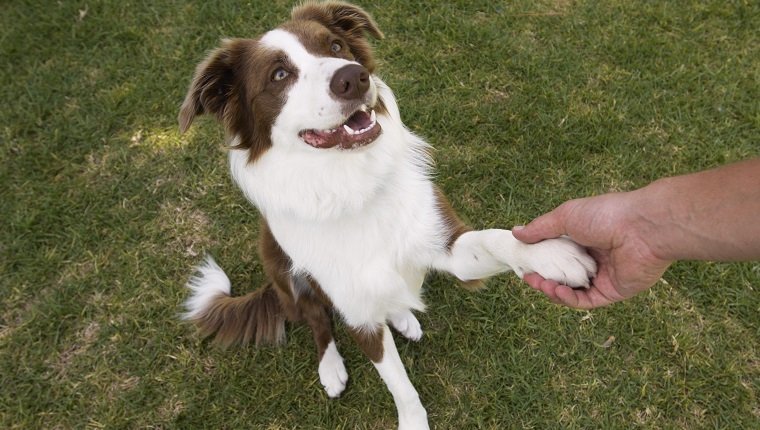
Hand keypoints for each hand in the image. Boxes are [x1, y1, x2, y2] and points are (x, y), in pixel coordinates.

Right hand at [513, 192, 671, 308]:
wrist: (642, 228)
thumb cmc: (605, 215)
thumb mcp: (565, 217)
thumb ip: (541, 228)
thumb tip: (516, 233)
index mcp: (585, 237)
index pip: (557, 253)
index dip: (540, 259)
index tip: (525, 262)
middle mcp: (594, 257)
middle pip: (563, 274)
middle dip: (544, 278)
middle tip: (529, 278)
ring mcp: (604, 275)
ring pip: (573, 290)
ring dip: (554, 290)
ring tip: (541, 285)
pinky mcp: (614, 291)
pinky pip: (587, 300)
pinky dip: (569, 299)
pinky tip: (557, 292)